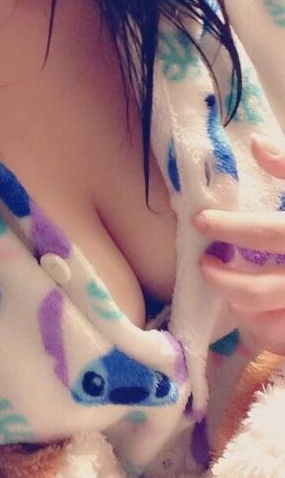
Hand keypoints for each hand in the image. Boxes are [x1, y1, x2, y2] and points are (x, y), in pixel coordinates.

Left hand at [193, 134, 284, 354]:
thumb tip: (255, 144)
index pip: (264, 234)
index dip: (228, 228)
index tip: (200, 221)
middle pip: (257, 291)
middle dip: (220, 279)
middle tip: (205, 261)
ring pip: (266, 318)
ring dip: (236, 302)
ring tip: (224, 281)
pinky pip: (278, 333)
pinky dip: (259, 321)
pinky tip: (251, 303)